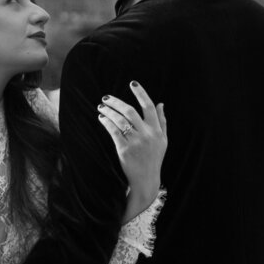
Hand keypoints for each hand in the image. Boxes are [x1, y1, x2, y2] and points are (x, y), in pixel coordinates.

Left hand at [98, 80, 166, 215]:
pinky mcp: (124, 149)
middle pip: (130, 111)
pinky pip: (113, 131)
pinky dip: (106, 122)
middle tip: (106, 98)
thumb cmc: (154, 159)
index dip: (141, 93)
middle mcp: (147, 134)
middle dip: (116, 102)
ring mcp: (136, 142)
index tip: (132, 83)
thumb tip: (161, 104)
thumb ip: (162, 121)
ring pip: (119, 120)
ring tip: (101, 107)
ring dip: (109, 111)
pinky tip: (101, 118)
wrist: (146, 180)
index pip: (149, 106)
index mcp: (156, 130)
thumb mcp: (162, 140)